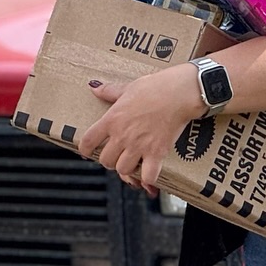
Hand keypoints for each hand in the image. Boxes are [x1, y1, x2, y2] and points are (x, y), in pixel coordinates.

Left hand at [78, 65, 203, 194]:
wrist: (180, 93)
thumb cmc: (156, 88)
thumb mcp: (129, 87)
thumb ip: (110, 91)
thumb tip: (95, 88)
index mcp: (112, 119)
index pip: (88, 140)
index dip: (86, 150)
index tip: (88, 152)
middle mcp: (122, 135)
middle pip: (106, 160)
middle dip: (111, 160)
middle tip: (118, 156)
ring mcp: (139, 146)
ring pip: (123, 170)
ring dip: (128, 169)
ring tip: (134, 162)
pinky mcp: (156, 153)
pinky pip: (147, 176)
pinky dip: (148, 178)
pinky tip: (150, 172)